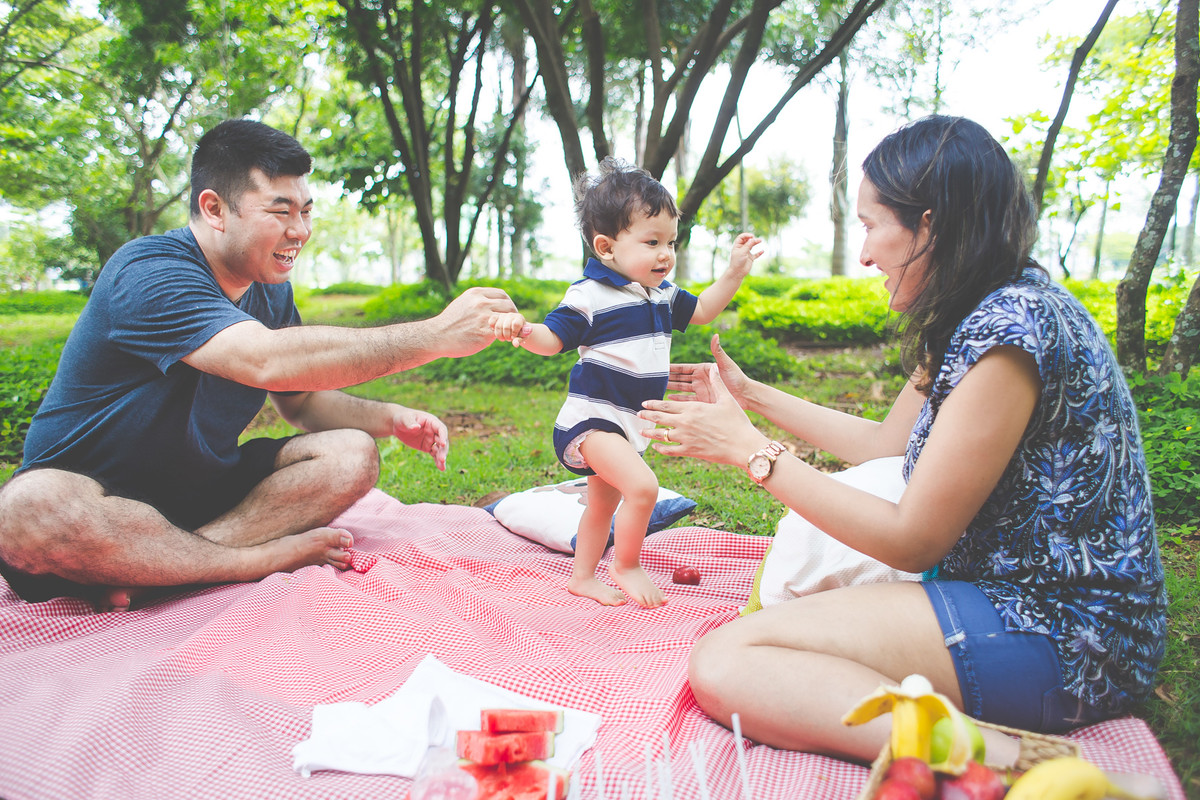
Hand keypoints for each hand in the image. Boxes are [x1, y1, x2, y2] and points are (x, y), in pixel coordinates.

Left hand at [390, 407, 449, 470]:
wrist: (397, 424)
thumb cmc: (402, 418)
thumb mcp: (404, 419)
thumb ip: (410, 423)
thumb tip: (416, 427)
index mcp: (431, 422)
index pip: (440, 429)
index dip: (443, 436)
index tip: (443, 444)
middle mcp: (434, 431)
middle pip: (442, 441)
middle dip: (443, 450)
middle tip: (442, 459)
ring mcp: (431, 440)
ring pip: (439, 449)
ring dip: (441, 457)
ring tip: (442, 467)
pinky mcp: (427, 447)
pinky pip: (434, 454)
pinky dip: (437, 461)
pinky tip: (441, 468)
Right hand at [435, 287, 518, 358]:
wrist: (436, 336)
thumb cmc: (450, 322)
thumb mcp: (463, 303)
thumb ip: (477, 300)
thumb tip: (491, 302)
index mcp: (476, 294)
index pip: (502, 294)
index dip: (508, 304)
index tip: (508, 312)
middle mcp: (480, 302)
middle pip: (508, 306)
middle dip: (512, 315)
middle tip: (510, 324)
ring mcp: (483, 317)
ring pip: (508, 319)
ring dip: (510, 326)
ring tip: (506, 332)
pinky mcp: (484, 332)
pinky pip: (503, 332)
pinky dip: (506, 336)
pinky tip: (501, 340)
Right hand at [490, 312, 532, 346]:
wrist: (515, 328)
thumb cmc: (520, 333)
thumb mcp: (522, 337)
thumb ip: (519, 340)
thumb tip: (515, 344)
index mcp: (519, 318)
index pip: (516, 324)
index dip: (514, 333)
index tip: (514, 337)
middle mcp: (511, 315)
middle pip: (506, 327)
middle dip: (507, 336)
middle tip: (508, 340)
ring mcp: (503, 315)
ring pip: (498, 326)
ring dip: (499, 335)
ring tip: (503, 339)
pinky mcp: (496, 317)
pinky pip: (491, 321)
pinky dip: (492, 328)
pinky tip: (496, 332)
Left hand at [640, 361, 766, 466]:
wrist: (742, 445)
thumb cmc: (737, 422)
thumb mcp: (726, 400)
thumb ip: (717, 383)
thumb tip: (714, 367)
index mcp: (693, 408)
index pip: (666, 404)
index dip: (654, 404)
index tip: (645, 403)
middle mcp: (685, 422)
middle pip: (660, 418)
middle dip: (647, 416)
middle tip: (639, 414)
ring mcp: (686, 438)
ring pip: (661, 434)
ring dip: (650, 433)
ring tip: (642, 431)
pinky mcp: (690, 451)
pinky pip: (670, 450)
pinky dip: (661, 449)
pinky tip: (656, 447)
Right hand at [665, 334, 753, 409]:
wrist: (746, 395)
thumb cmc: (737, 377)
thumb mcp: (726, 364)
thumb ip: (718, 351)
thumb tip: (715, 335)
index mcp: (703, 369)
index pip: (683, 368)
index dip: (671, 367)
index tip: (660, 367)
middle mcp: (700, 379)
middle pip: (679, 378)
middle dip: (667, 378)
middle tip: (653, 379)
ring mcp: (700, 390)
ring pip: (681, 388)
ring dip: (670, 388)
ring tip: (657, 389)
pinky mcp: (703, 400)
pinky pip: (687, 399)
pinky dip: (678, 399)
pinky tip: (668, 399)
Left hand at [729, 232, 764, 275]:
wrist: (738, 272)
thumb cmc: (737, 261)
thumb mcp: (742, 252)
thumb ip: (748, 245)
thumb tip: (752, 238)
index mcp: (737, 246)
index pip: (741, 237)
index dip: (746, 235)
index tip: (751, 236)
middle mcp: (742, 249)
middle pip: (747, 241)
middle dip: (752, 239)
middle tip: (756, 239)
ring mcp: (746, 253)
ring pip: (752, 246)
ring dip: (756, 243)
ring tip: (760, 240)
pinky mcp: (750, 258)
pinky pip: (755, 254)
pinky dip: (759, 253)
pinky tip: (762, 251)